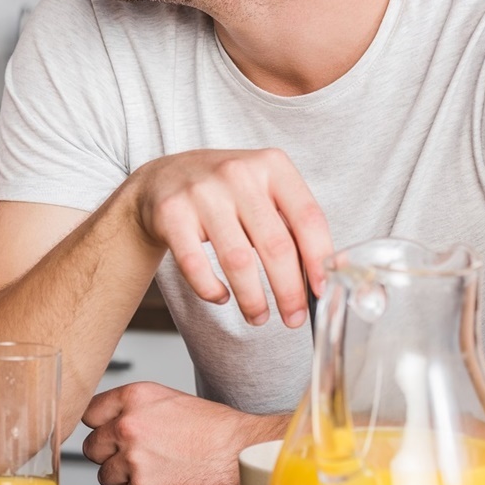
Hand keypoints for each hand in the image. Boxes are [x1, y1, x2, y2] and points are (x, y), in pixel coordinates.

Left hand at [82, 382, 261, 484]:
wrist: (238, 451)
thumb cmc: (212, 428)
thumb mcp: (167, 399)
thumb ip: (133, 408)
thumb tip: (107, 423)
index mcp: (134, 397)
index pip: (89, 413)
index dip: (100, 427)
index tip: (107, 434)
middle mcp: (128, 424)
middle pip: (92, 446)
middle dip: (109, 454)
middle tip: (134, 457)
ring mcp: (133, 457)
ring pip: (105, 475)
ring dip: (122, 477)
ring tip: (153, 470)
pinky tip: (161, 483)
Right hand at [127, 148, 330, 327]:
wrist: (162, 179)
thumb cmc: (224, 191)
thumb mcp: (262, 190)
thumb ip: (291, 223)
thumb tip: (320, 277)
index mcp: (271, 166)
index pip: (308, 218)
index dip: (319, 260)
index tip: (322, 291)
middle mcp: (238, 174)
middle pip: (276, 245)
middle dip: (289, 292)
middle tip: (293, 318)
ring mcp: (202, 192)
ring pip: (238, 261)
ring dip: (253, 299)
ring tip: (258, 317)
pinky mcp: (172, 214)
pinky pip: (197, 266)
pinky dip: (212, 290)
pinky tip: (221, 296)